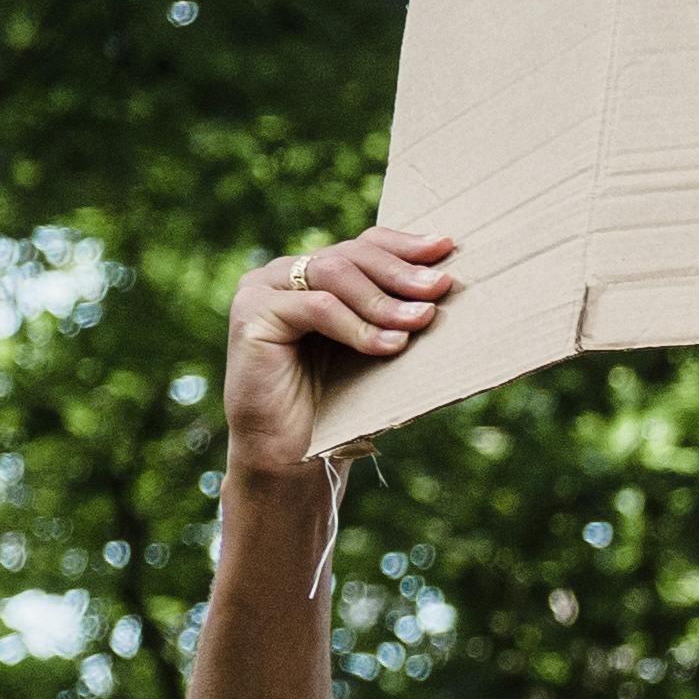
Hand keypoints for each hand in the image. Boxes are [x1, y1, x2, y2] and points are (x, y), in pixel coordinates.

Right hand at [225, 226, 454, 467]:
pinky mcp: (252, 314)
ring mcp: (263, 290)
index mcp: (313, 277)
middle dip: (401, 272)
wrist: (293, 454)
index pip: (362, 246)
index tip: (446, 249)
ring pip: (334, 274)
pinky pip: (315, 307)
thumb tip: (446, 289)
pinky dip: (357, 325)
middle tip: (440, 288)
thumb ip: (393, 317)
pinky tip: (390, 345)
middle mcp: (285, 275)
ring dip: (384, 300)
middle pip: (350, 255)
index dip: (404, 245)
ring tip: (421, 319)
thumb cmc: (340, 405)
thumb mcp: (375, 351)